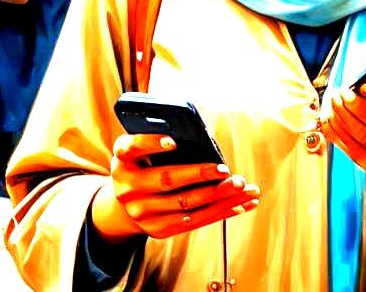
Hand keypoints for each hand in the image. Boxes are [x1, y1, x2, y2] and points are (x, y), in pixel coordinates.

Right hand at [90, 133, 259, 242]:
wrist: (124, 206)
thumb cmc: (141, 166)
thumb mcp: (139, 150)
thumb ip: (158, 139)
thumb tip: (200, 136)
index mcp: (123, 160)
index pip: (134, 147)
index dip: (152, 143)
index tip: (174, 142)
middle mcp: (128, 188)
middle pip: (166, 180)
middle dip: (199, 174)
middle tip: (225, 169)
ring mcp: (142, 212)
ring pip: (186, 204)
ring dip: (219, 196)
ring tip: (242, 186)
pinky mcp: (158, 229)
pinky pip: (194, 221)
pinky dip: (221, 211)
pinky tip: (239, 203)